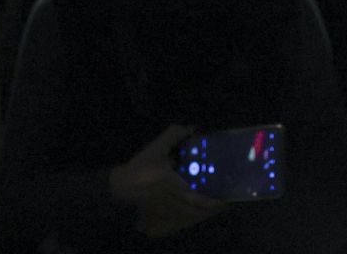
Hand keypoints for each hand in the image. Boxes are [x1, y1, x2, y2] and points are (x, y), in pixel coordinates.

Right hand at [108, 125, 228, 238]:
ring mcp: (167, 207)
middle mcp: (172, 198)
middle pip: (196, 209)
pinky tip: (196, 212)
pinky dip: (191, 216)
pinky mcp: (162, 211)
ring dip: (203, 214)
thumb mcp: (156, 148)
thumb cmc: (140, 166)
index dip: (212, 200)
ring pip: (189, 215)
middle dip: (211, 209)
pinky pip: (180, 217)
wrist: (122, 185)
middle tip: (224, 204)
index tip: (224, 198)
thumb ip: (173, 135)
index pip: (197, 196)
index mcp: (173, 183)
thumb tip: (192, 128)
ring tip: (214, 208)